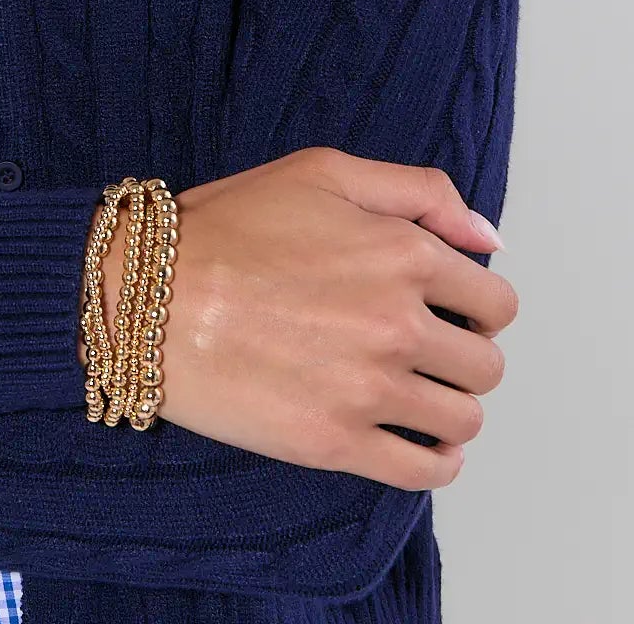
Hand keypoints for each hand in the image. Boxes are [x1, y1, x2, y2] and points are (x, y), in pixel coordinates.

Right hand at [77, 148, 517, 488]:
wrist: (149, 294)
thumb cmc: (228, 226)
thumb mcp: (322, 172)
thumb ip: (419, 191)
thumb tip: (488, 239)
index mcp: (405, 255)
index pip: (496, 301)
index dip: (475, 304)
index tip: (447, 308)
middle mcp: (398, 324)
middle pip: (486, 365)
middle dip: (463, 355)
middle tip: (423, 348)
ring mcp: (369, 390)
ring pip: (464, 420)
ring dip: (449, 407)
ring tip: (414, 392)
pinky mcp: (336, 443)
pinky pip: (426, 472)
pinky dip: (435, 462)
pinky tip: (414, 440)